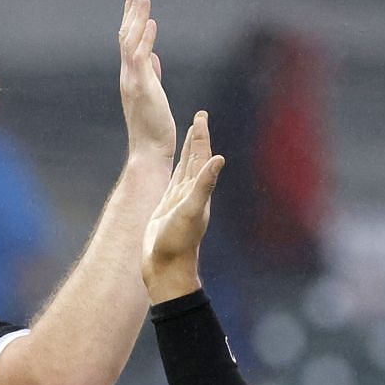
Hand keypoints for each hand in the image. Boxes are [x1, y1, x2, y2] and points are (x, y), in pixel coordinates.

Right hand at [117, 0, 176, 163]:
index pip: (128, 40)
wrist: (148, 152)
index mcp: (131, 75)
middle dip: (132, 9)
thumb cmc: (152, 128)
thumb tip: (154, 57)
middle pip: (126, 35)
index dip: (131, 17)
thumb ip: (151, 74)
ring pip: (131, 42)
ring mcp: (132, 80)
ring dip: (137, 17)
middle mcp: (128, 74)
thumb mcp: (153, 94)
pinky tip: (151, 22)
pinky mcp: (142, 88)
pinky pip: (141, 58)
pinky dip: (145, 39)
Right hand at [142, 111, 225, 302]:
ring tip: (190, 135)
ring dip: (189, 152)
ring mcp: (179, 201)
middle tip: (199, 117)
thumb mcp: (191, 211)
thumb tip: (219, 159)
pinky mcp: (167, 209)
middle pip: (196, 159)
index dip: (201, 136)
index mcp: (198, 191)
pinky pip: (174, 182)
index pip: (201, 157)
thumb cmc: (177, 243)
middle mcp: (191, 193)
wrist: (164, 268)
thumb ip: (204, 185)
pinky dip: (177, 170)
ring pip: (186, 169)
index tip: (201, 115)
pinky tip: (177, 168)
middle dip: (197, 138)